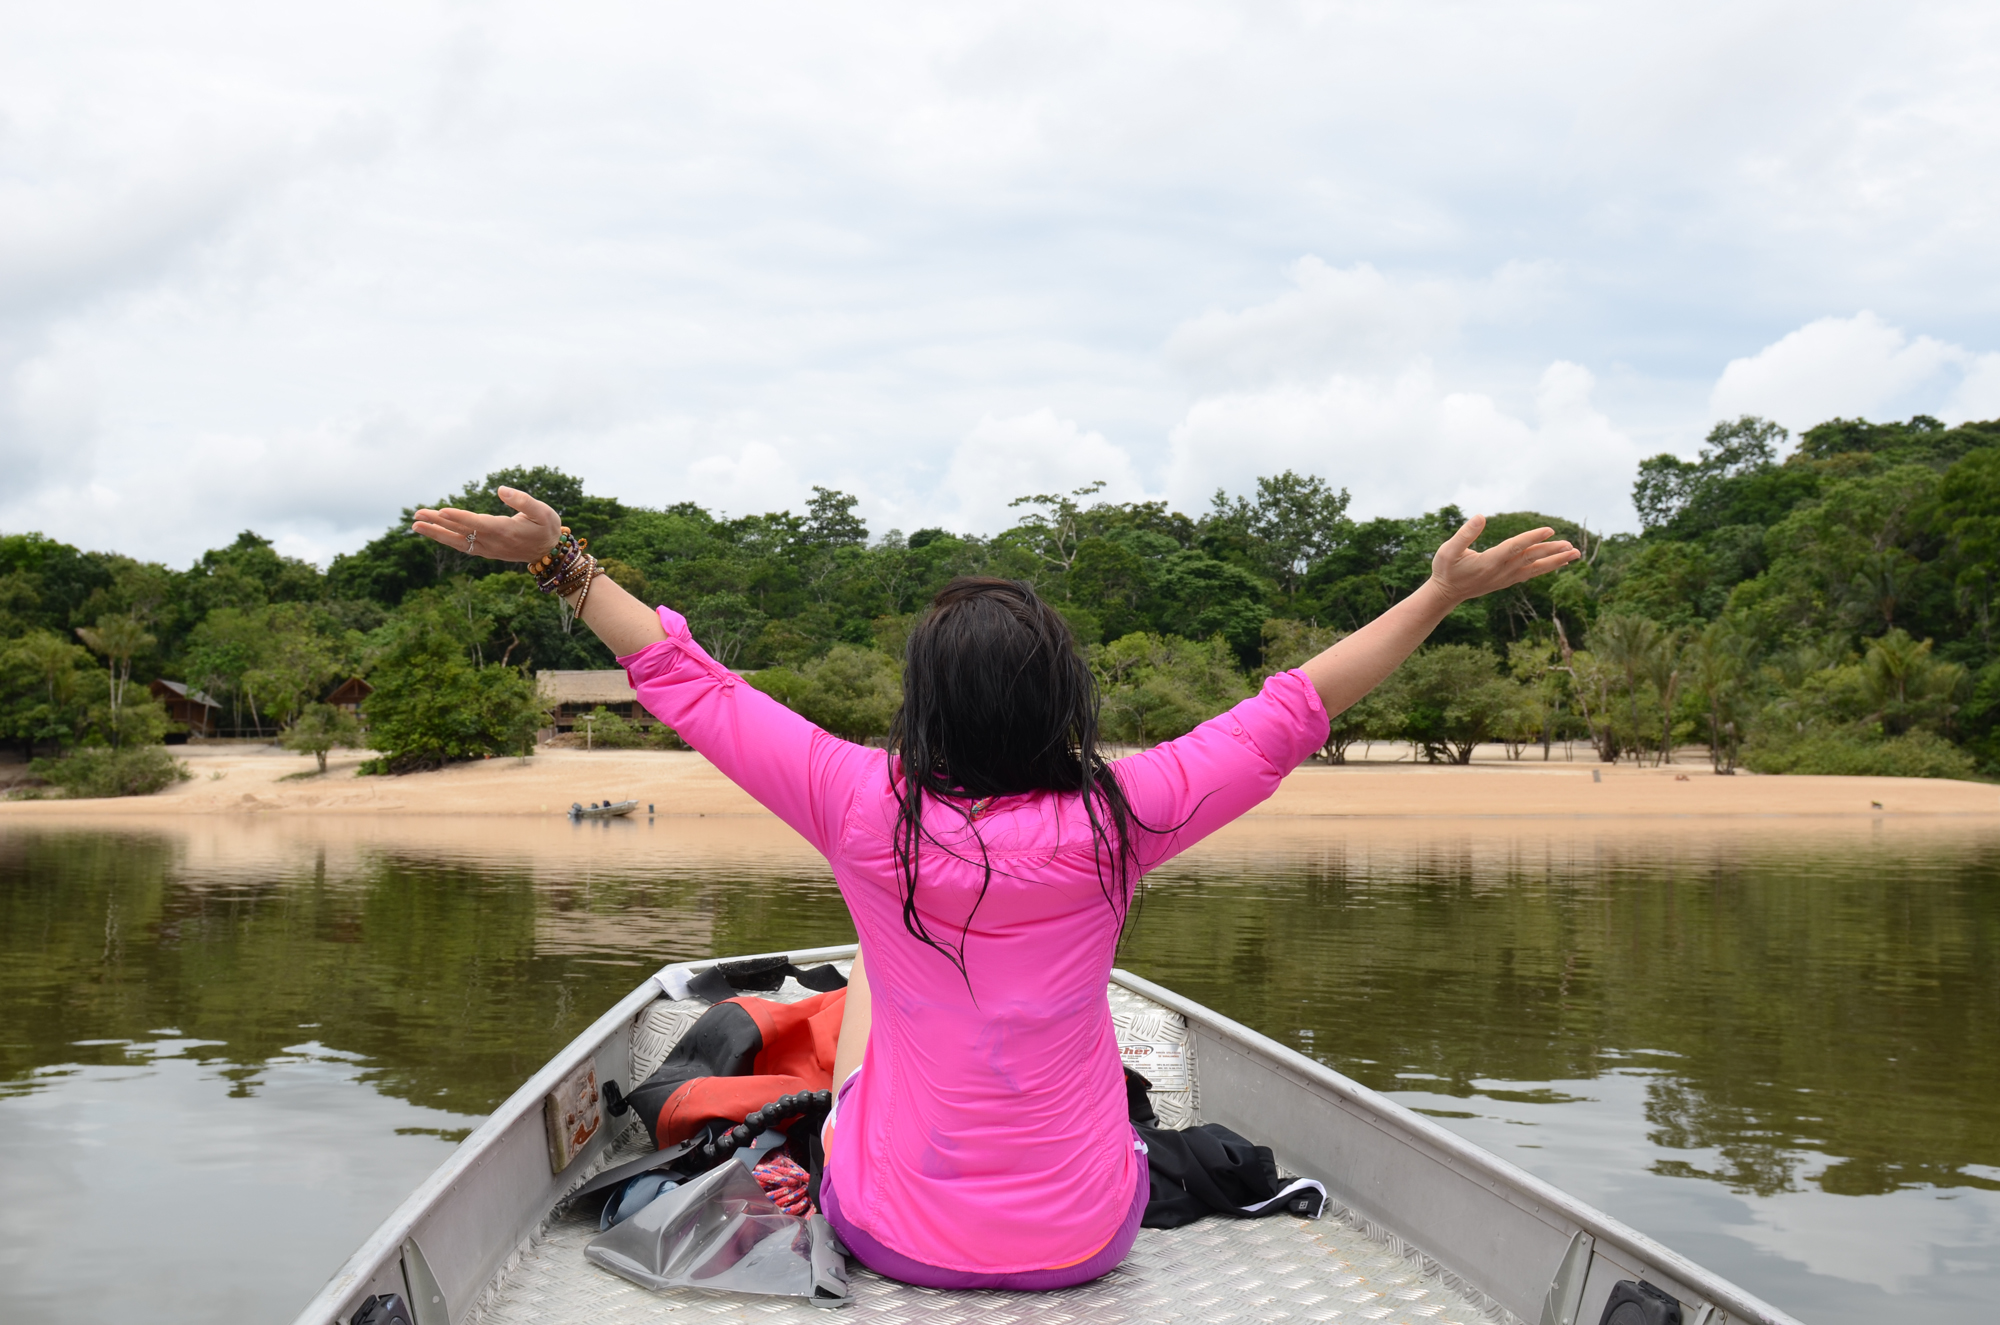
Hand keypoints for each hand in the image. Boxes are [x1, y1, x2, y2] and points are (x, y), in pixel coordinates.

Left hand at [412, 486, 564, 563]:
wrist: (549, 552)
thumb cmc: (547, 527)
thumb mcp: (543, 511)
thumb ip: (523, 500)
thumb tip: (501, 489)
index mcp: (506, 531)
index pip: (478, 524)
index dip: (459, 518)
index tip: (441, 511)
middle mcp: (493, 542)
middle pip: (461, 532)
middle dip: (438, 523)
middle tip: (416, 515)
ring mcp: (488, 549)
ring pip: (457, 541)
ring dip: (436, 533)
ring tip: (416, 524)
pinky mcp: (485, 551)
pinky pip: (462, 545)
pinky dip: (445, 539)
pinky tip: (433, 531)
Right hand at [1428, 515, 1579, 603]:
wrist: (1446, 594)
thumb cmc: (1445, 570)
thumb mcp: (1447, 550)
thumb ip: (1464, 534)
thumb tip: (1481, 516)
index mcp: (1489, 562)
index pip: (1515, 548)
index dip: (1532, 538)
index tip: (1550, 530)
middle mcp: (1501, 572)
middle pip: (1531, 558)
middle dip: (1552, 551)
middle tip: (1571, 545)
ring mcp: (1506, 578)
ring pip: (1535, 568)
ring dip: (1556, 561)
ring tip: (1574, 554)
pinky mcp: (1507, 581)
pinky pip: (1531, 573)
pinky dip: (1546, 567)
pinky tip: (1559, 562)